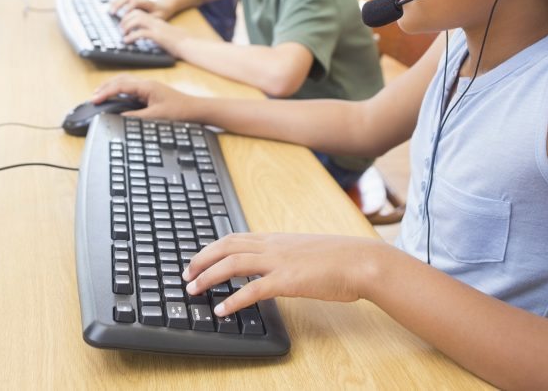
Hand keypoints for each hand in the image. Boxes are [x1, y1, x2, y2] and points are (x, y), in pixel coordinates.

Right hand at [92, 76, 199, 120]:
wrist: (196, 110)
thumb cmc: (180, 111)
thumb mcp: (156, 116)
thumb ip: (136, 117)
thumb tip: (119, 117)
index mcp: (146, 86)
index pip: (120, 86)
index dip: (106, 92)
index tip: (95, 99)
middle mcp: (146, 84)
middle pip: (120, 80)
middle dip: (105, 87)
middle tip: (93, 96)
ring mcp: (149, 88)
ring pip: (126, 83)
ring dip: (112, 88)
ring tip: (101, 95)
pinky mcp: (151, 93)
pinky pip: (131, 88)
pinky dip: (120, 91)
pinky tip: (117, 98)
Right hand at [109, 0, 166, 18]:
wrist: (163, 7)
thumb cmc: (160, 14)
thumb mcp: (158, 18)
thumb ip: (150, 20)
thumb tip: (142, 25)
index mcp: (147, 3)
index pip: (137, 2)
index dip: (130, 6)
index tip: (124, 13)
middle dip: (119, 3)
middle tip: (112, 13)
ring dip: (116, 2)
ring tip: (109, 11)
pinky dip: (116, 1)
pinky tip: (110, 8)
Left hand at [120, 9, 187, 55]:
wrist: (189, 45)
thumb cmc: (180, 42)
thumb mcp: (166, 34)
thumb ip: (157, 33)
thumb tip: (148, 36)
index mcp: (157, 21)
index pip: (140, 12)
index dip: (129, 16)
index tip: (123, 24)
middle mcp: (156, 22)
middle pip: (136, 13)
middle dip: (125, 19)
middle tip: (120, 29)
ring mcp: (157, 28)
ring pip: (137, 20)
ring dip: (127, 26)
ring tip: (123, 34)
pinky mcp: (158, 36)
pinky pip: (141, 33)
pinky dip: (131, 36)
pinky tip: (127, 41)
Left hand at [182, 233, 383, 316]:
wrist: (361, 261)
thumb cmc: (340, 259)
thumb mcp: (306, 251)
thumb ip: (286, 255)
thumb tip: (274, 266)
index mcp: (276, 238)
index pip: (235, 237)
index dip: (212, 248)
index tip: (198, 259)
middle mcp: (273, 246)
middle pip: (226, 246)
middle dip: (201, 259)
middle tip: (186, 274)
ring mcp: (279, 261)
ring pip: (232, 264)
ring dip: (208, 276)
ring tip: (194, 290)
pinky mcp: (288, 281)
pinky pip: (253, 290)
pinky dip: (233, 300)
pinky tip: (222, 310)